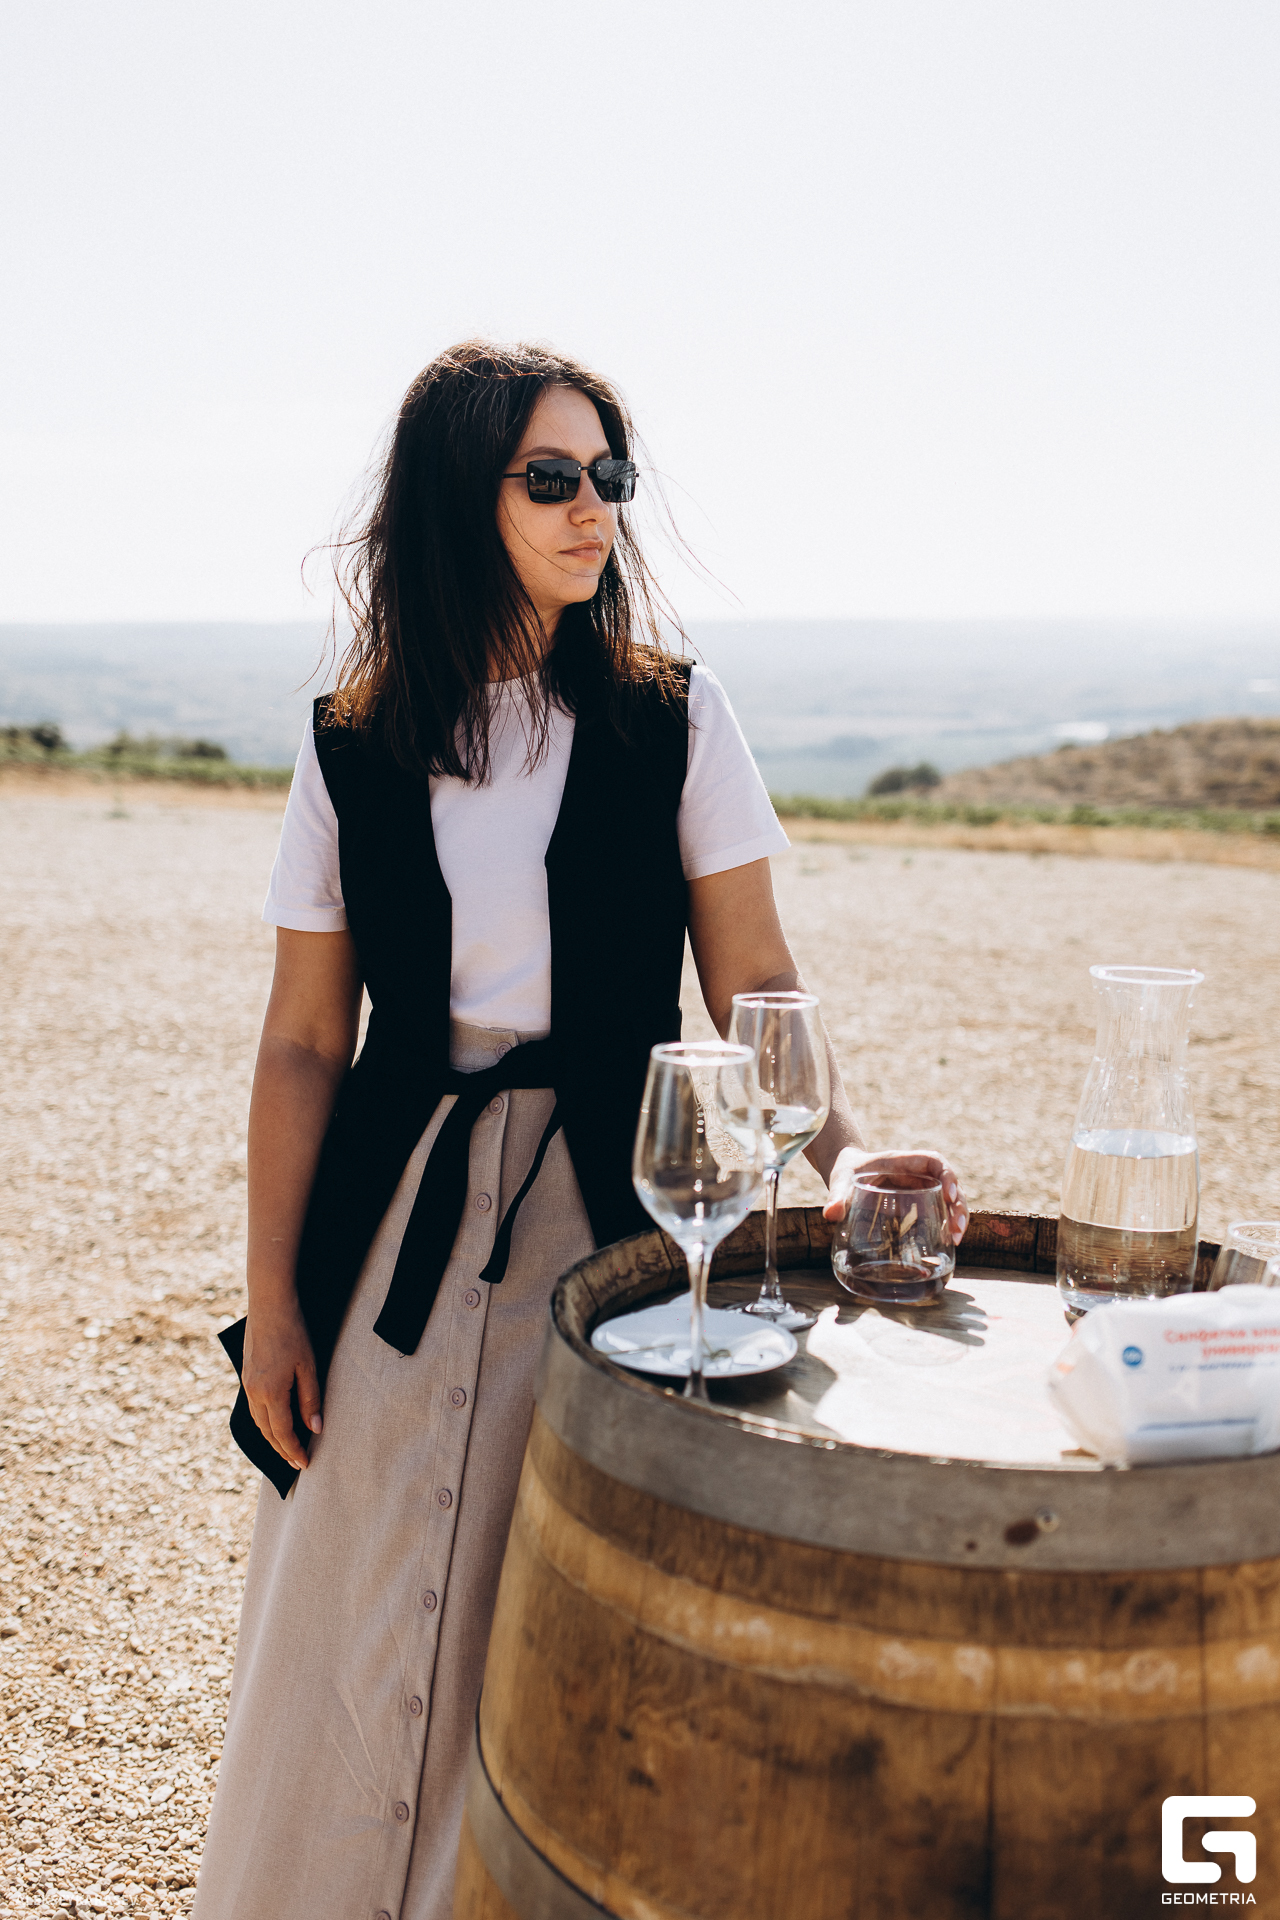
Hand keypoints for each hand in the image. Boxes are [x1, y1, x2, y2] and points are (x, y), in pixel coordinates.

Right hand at [242, 1297, 322, 1471]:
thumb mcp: (308, 1367)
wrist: (269, 1305)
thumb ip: (311, 1400)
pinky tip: (273, 1422)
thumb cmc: (293, 1333)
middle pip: (267, 1432)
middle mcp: (254, 1393)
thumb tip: (316, 1429)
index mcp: (270, 1393)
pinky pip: (253, 1408)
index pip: (283, 1433)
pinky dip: (264, 1422)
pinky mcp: (246, 1375)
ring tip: (286, 1448)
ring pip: (258, 1422)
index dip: (294, 1450)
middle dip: (282, 1449)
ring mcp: (247, 1384)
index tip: (305, 1464)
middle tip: (296, 1462)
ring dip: (271, 1438)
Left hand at [822, 1147, 968, 1243]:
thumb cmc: (846, 1173)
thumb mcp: (840, 1180)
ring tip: (957, 1239)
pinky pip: (940, 1210)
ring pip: (950, 1198)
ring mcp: (920, 1188)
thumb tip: (830, 1214)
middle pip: (949, 1183)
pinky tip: (950, 1240)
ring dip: (958, 1216)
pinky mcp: (918, 1203)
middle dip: (959, 1204)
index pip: (933, 1161)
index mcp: (902, 1162)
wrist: (847, 1175)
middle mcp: (917, 1174)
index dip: (947, 1175)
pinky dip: (948, 1223)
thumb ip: (837, 1195)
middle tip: (958, 1229)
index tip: (949, 1194)